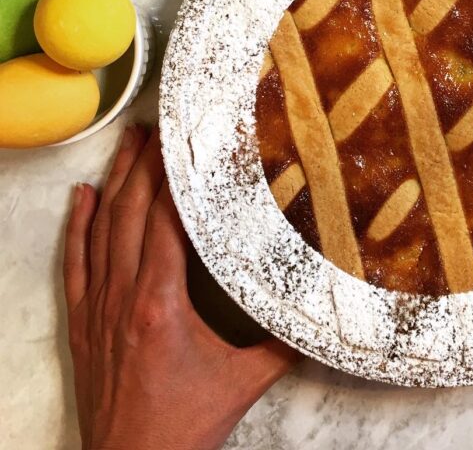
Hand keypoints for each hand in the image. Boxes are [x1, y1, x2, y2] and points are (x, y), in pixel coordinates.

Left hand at [63, 125, 298, 449]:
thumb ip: (285, 342)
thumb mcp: (245, 381)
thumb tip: (323, 311)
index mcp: (161, 302)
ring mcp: (98, 308)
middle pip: (130, 213)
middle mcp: (124, 296)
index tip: (185, 143)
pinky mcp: (83, 324)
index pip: (165, 221)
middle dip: (145, 164)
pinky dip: (75, 226)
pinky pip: (75, 263)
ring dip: (114, 182)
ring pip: (101, 230)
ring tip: (126, 144)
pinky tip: (80, 196)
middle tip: (158, 126)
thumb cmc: (184, 426)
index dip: (174, 178)